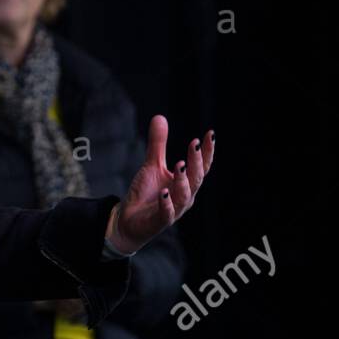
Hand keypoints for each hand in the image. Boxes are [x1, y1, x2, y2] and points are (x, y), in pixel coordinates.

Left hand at [114, 116, 214, 251]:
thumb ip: (158, 145)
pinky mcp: (160, 221)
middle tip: (194, 143)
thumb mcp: (152, 165)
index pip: (202, 166)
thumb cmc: (146, 194)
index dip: (207, 151)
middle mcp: (185, 196)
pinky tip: (164, 192)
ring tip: (179, 165)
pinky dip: (166, 203)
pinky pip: (167, 213)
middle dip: (196, 161)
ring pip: (184, 195)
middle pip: (196, 178)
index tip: (210, 134)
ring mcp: (174, 210)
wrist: (129, 221)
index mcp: (187, 183)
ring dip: (183, 180)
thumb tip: (160, 117)